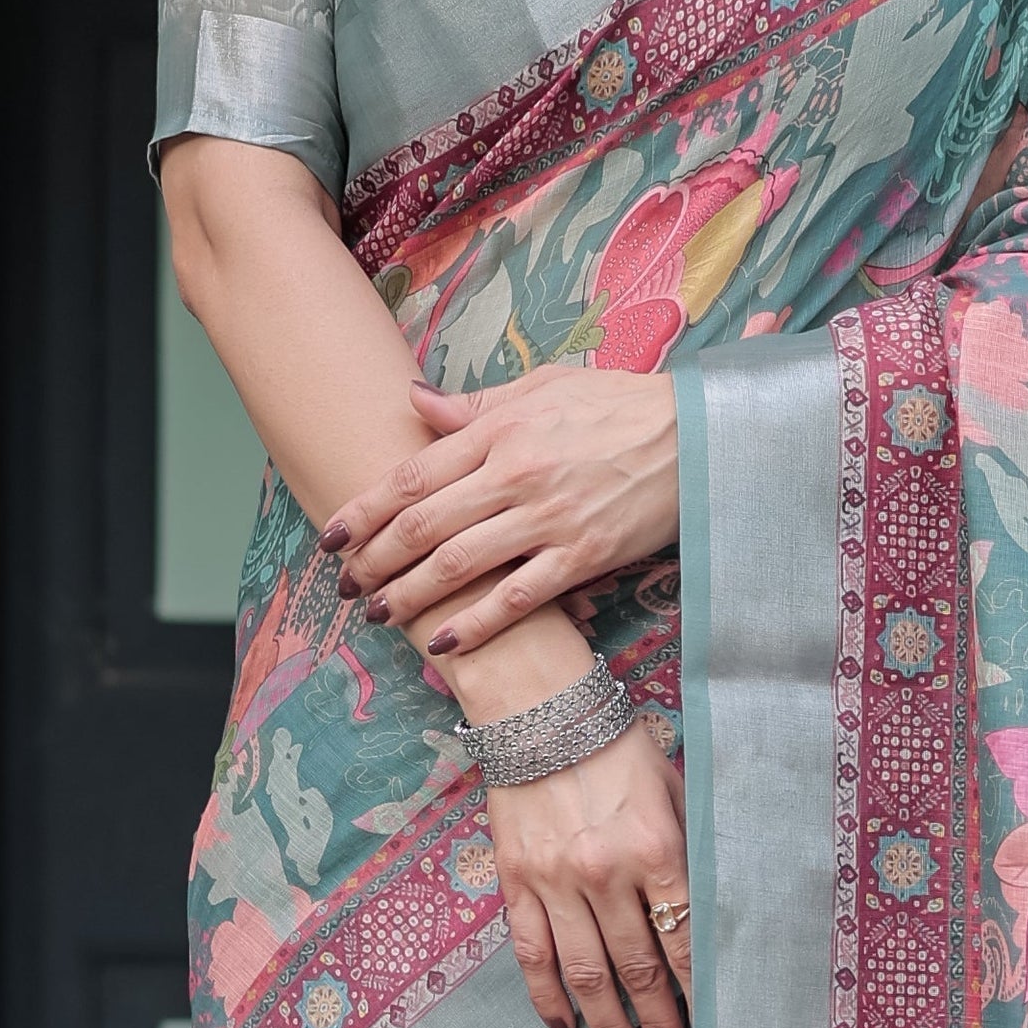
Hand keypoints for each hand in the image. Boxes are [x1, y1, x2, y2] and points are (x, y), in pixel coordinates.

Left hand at [332, 373, 680, 654]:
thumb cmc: (618, 405)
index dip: (365, 510)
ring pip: (460, 564)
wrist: (695, 434)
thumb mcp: (543, 386)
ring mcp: (548, 519)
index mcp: (500, 430)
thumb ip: (474, 404)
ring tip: (378, 614)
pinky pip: (517, 598)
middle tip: (344, 585)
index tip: (332, 534)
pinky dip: (476, 624)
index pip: (413, 474)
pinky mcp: (582, 556)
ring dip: (410, 594)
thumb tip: (413, 401)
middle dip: (374, 560)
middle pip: (424, 525)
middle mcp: (515, 475)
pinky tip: (443, 641)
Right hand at [483, 716, 690, 1027]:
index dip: (700, 999)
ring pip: (586, 976)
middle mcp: (605, 872)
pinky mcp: (516, 882)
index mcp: (656, 848)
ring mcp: (555, 881)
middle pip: (639, 973)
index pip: (686, 943)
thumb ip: (692, 852)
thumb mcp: (674, 790)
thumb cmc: (618, 748)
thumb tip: (716, 918)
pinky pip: (532, 954)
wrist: (537, 708)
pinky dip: (548, 998)